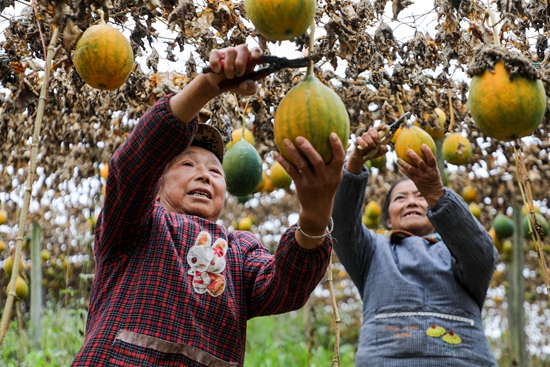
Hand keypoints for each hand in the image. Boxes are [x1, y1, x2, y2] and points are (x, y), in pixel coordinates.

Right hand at [206, 45, 259, 95]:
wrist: (220, 85)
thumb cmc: (236, 84)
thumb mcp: (247, 89)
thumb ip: (251, 87)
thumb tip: (244, 84)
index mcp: (250, 59)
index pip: (256, 50)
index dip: (256, 52)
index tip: (256, 57)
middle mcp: (239, 52)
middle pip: (243, 48)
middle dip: (241, 62)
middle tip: (238, 74)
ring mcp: (227, 52)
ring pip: (230, 51)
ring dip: (229, 67)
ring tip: (229, 76)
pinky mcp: (216, 54)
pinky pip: (215, 54)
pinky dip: (216, 64)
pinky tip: (217, 71)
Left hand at [275, 133, 344, 248]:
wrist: (318, 209)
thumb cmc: (327, 186)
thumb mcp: (336, 176)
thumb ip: (337, 160)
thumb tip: (344, 140)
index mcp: (335, 173)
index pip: (339, 158)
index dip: (337, 146)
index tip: (332, 134)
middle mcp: (324, 177)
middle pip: (317, 161)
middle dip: (308, 148)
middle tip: (299, 137)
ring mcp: (312, 182)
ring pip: (301, 165)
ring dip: (293, 152)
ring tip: (285, 141)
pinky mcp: (301, 185)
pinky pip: (292, 172)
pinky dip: (284, 163)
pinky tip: (277, 154)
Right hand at [346, 126, 387, 173]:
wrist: (363, 157)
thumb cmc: (373, 152)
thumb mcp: (381, 152)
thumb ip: (384, 149)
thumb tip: (381, 146)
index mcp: (376, 134)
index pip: (379, 127)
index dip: (382, 126)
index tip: (385, 128)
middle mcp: (369, 134)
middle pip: (371, 129)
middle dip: (376, 136)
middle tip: (378, 143)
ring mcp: (363, 137)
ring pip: (366, 135)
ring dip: (370, 142)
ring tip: (372, 147)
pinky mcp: (358, 141)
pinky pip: (360, 139)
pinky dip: (364, 143)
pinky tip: (366, 147)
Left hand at [397, 144, 444, 206]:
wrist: (434, 192)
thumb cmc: (434, 178)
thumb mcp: (435, 170)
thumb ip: (430, 162)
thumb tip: (425, 151)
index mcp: (433, 168)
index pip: (431, 158)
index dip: (427, 152)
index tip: (423, 145)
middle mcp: (426, 172)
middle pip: (420, 163)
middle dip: (413, 156)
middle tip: (407, 150)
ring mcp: (420, 177)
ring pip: (411, 169)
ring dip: (404, 163)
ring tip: (398, 158)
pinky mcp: (415, 181)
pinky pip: (408, 175)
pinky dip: (403, 170)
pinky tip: (399, 167)